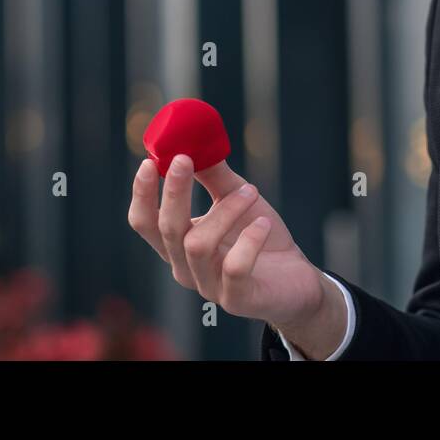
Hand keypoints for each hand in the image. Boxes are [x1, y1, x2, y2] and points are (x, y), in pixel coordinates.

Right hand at [127, 154, 326, 329]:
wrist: (297, 279)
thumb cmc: (260, 236)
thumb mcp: (236, 199)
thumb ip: (214, 175)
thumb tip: (194, 140)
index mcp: (178, 245)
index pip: (144, 223)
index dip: (142, 193)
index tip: (149, 161)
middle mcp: (186, 268)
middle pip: (167, 230)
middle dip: (173, 193)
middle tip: (185, 159)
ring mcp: (209, 287)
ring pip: (199, 245)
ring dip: (226, 211)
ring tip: (251, 191)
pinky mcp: (237, 300)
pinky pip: (235, 267)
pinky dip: (249, 240)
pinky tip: (263, 225)